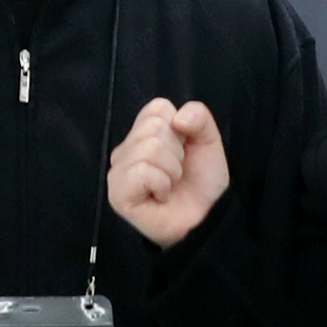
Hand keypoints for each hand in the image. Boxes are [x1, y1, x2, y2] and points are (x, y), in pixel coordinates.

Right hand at [106, 97, 229, 248]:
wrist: (207, 218)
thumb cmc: (202, 182)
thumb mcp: (208, 141)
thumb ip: (199, 117)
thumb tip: (178, 118)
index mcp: (142, 134)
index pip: (157, 108)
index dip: (179, 129)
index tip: (183, 151)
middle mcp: (125, 150)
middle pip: (154, 128)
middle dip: (176, 152)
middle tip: (176, 173)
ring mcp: (118, 172)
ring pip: (150, 148)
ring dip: (172, 170)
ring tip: (170, 186)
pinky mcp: (118, 193)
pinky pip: (142, 171)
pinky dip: (161, 184)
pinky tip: (160, 196)